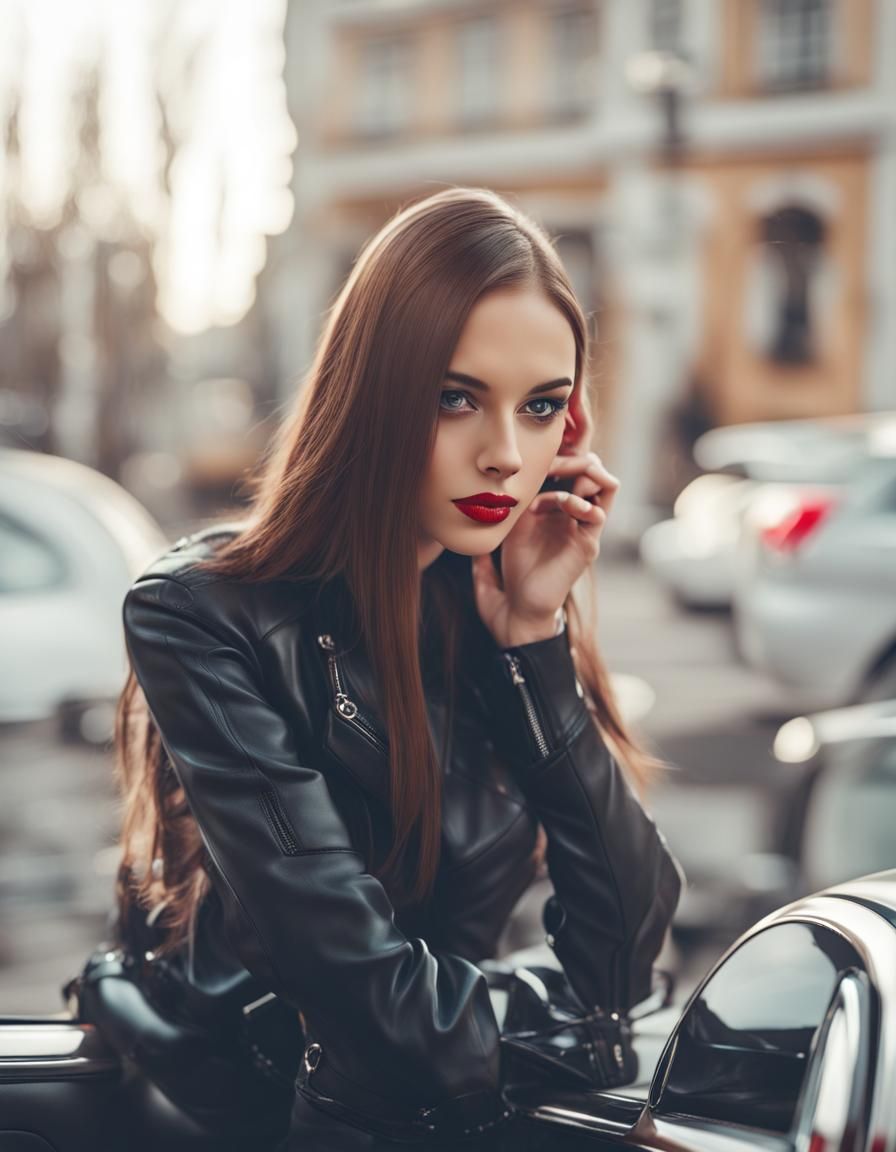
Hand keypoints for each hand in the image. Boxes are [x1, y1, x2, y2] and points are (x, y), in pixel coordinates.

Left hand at [472, 452, 619, 648]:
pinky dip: (581, 503)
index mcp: (557, 512)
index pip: (572, 471)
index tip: (539, 456)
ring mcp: (584, 530)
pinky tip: (561, 505)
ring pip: (606, 487)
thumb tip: (494, 484)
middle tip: (554, 461)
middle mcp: (574, 518)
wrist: (518, 612)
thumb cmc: (511, 577)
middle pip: (593, 472)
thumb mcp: (507, 530)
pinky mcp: (587, 546)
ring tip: (564, 477)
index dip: (561, 457)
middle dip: (576, 458)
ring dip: (587, 473)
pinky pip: (598, 515)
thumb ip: (509, 506)